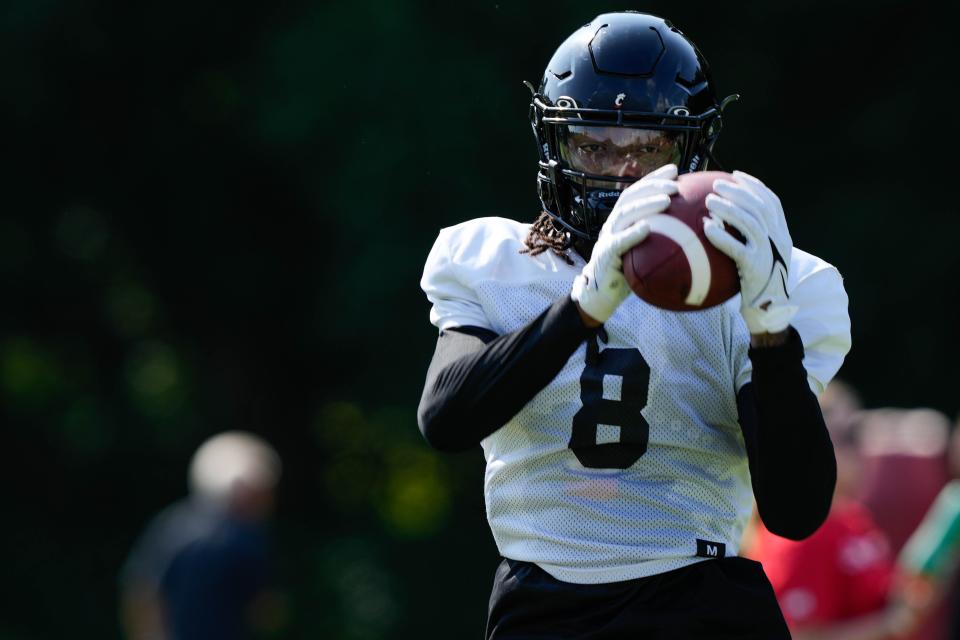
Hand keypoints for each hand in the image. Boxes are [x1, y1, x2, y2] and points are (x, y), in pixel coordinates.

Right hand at [572, 164, 678, 323]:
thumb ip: (661, 237)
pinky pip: (619, 241)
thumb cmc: (629, 271)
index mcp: (623, 219)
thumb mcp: (646, 250)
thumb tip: (694, 228)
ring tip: (666, 200)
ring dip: (646, 205)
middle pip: (631, 197)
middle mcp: (614, 223)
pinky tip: (647, 228)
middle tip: (675, 184)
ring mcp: (607, 237)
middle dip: (653, 186)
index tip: (675, 170)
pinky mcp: (605, 254)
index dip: (654, 178)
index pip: (637, 191)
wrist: (602, 293)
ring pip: (625, 214)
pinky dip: (632, 233)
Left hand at [703, 170, 797, 333]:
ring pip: (750, 223)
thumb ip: (752, 236)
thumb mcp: (762, 255)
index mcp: (782, 233)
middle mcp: (778, 239)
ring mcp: (768, 253)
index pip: (771, 201)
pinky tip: (706, 228)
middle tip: (716, 184)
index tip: (736, 175)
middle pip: (760, 207)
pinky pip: (737, 248)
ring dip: (728, 208)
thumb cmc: (759, 282)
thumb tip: (725, 217)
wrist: (770, 311)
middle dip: (738, 191)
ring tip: (709, 201)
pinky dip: (721, 236)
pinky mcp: (755, 268)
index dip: (754, 185)